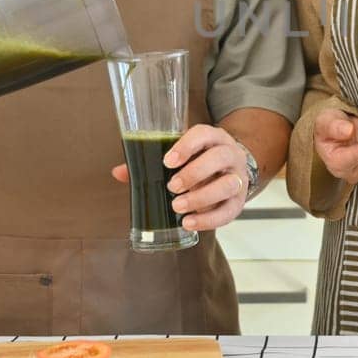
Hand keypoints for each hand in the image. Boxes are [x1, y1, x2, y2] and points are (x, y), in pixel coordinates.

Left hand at [110, 124, 249, 231]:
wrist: (230, 170)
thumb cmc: (200, 161)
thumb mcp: (181, 155)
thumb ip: (151, 161)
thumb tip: (119, 172)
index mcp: (214, 138)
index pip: (204, 134)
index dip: (187, 146)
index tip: (168, 161)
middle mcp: (230, 155)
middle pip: (219, 157)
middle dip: (194, 173)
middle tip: (172, 186)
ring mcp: (238, 178)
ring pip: (227, 184)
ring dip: (201, 197)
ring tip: (178, 206)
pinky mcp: (238, 202)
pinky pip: (228, 211)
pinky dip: (208, 220)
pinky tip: (189, 223)